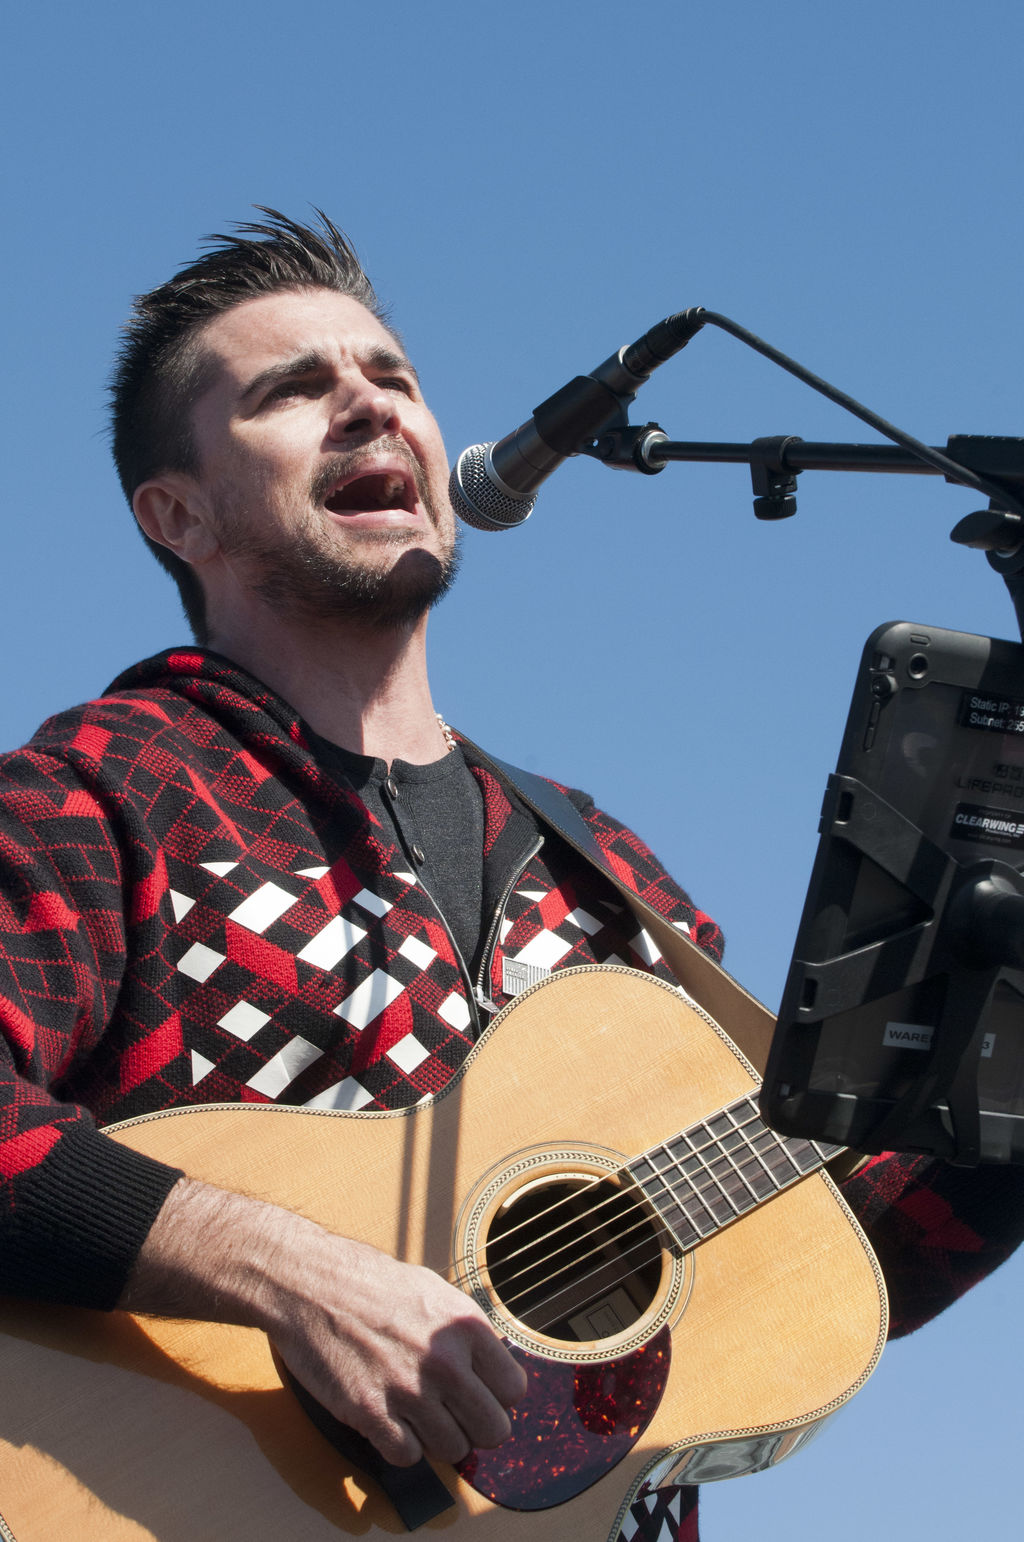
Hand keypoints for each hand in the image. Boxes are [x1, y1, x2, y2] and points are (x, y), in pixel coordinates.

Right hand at [268, 1232, 525, 1465]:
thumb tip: (494, 1368)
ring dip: (437, 1439)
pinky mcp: (370, 1412)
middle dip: (475, 1428)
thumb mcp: (434, 1291)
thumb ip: (467, 1333)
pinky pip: (407, 1456)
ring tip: (417, 1414)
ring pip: (452, 1450)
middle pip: (493, 1431)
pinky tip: (389, 1419)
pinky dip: (399, 1445)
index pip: (514, 1391)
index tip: (479, 1394)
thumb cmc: (370, 1283)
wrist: (310, 1284)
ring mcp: (408, 1389)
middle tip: (453, 1415)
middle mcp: (444, 1361)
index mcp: (465, 1327)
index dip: (497, 1397)